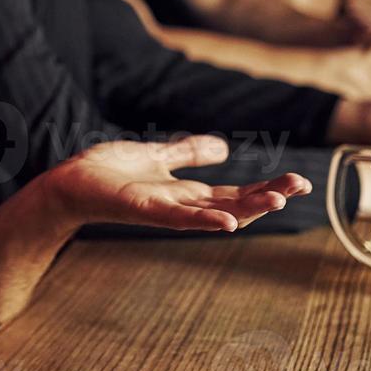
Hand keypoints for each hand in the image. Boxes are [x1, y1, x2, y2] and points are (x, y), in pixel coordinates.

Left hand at [45, 135, 310, 232]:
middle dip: (268, 196)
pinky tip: (230, 222)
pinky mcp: (145, 209)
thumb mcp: (156, 156)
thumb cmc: (108, 173)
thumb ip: (187, 153)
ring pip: (216, 212)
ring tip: (279, 201)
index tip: (299, 182)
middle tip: (302, 186)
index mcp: (186, 193)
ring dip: (248, 208)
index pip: (236, 193)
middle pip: (235, 203)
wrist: (68, 183)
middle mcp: (182, 205)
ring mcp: (166, 210)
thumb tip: (224, 148)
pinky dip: (205, 220)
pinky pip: (180, 218)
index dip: (266, 188)